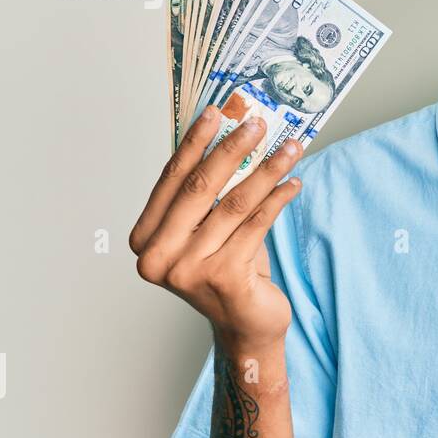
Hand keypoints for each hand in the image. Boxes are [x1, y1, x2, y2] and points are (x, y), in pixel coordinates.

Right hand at [129, 107, 302, 346]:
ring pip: (233, 204)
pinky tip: (292, 184)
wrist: (246, 326)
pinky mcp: (223, 278)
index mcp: (145, 238)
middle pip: (200, 187)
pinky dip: (277, 200)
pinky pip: (256, 224)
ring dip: (267, 171)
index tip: (216, 112)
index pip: (172, 179)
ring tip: (289, 149)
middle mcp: (158, 256)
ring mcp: (188, 270)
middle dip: (232, 149)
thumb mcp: (208, 229)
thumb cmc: (227, 271)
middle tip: (258, 124)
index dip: (195, 142)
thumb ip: (207, 192)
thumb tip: (229, 134)